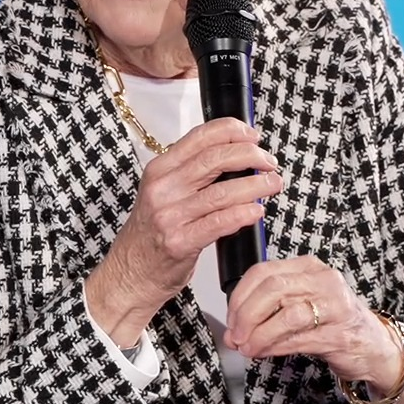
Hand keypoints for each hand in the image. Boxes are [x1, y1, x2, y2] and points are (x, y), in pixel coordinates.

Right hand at [87, 118, 282, 344]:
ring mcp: (170, 215)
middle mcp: (163, 188)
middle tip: (269, 163)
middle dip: (251, 156)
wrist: (130, 273)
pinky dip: (243, 214)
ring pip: (223, 191)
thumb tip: (236, 158)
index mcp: (160, 170)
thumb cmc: (151, 234)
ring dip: (256, 185)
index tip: (253, 135)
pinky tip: (256, 212)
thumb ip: (192, 175)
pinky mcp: (180, 241)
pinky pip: (220, 222)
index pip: (200, 137)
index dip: (232, 131)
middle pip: (215, 159)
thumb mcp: (163, 194)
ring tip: (273, 184)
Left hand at [224, 256, 403, 388]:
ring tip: (248, 348)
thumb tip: (233, 331)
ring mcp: (336, 307)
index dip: (240, 296)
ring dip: (260, 334)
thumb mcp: (301, 304)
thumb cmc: (333, 322)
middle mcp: (324, 281)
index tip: (230, 318)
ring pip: (287, 315)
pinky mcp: (340, 334)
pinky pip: (300, 339)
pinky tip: (266, 352)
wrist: (374, 346)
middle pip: (273, 289)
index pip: (263, 271)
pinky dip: (276, 347)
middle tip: (235, 335)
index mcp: (309, 267)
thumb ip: (268, 311)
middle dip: (246, 315)